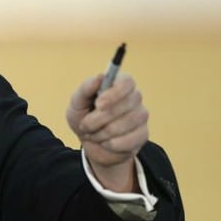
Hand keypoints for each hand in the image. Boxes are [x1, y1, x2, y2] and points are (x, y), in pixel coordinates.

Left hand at [66, 74, 148, 191]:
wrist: (90, 142)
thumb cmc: (84, 116)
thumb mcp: (77, 103)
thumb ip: (85, 89)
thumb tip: (99, 77)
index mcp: (118, 84)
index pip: (127, 82)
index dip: (114, 94)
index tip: (98, 104)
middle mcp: (134, 97)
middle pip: (124, 105)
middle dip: (98, 119)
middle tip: (84, 125)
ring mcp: (141, 115)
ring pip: (126, 124)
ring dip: (102, 133)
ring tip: (93, 134)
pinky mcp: (143, 134)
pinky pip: (129, 140)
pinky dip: (111, 144)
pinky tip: (105, 142)